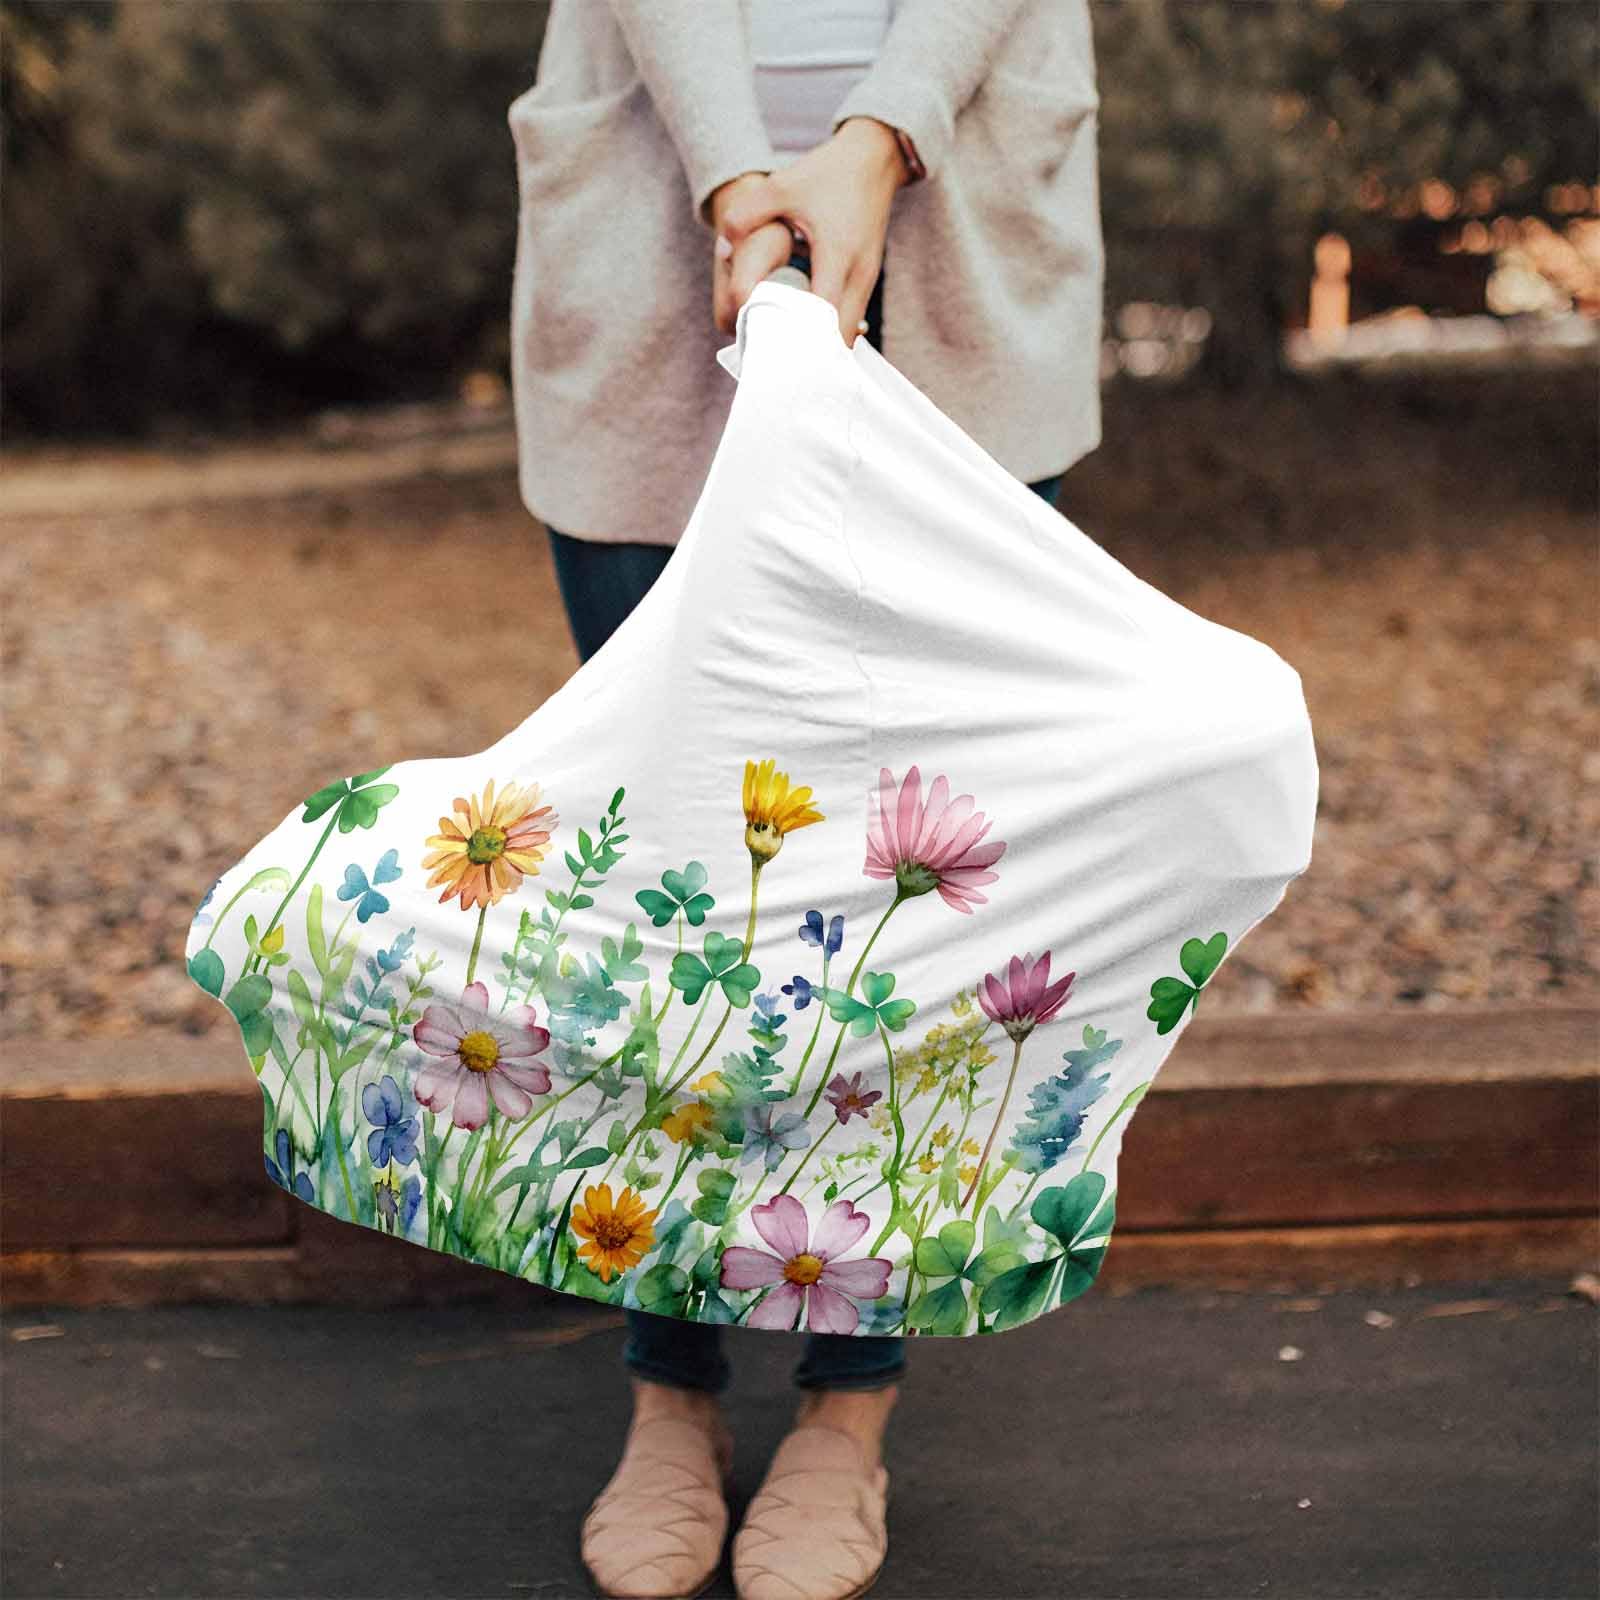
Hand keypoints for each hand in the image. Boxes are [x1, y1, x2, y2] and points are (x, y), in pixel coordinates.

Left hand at [714, 118, 909, 344]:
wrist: (873, 159)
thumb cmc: (828, 173)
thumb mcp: (782, 186)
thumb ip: (746, 215)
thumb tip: (722, 249)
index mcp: (838, 256)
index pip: (823, 320)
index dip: (800, 343)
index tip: (774, 354)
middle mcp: (859, 275)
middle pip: (838, 339)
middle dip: (810, 354)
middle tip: (776, 359)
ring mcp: (867, 280)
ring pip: (846, 333)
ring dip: (820, 344)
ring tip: (786, 349)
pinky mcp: (867, 279)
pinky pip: (849, 319)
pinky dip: (828, 329)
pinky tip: (802, 329)